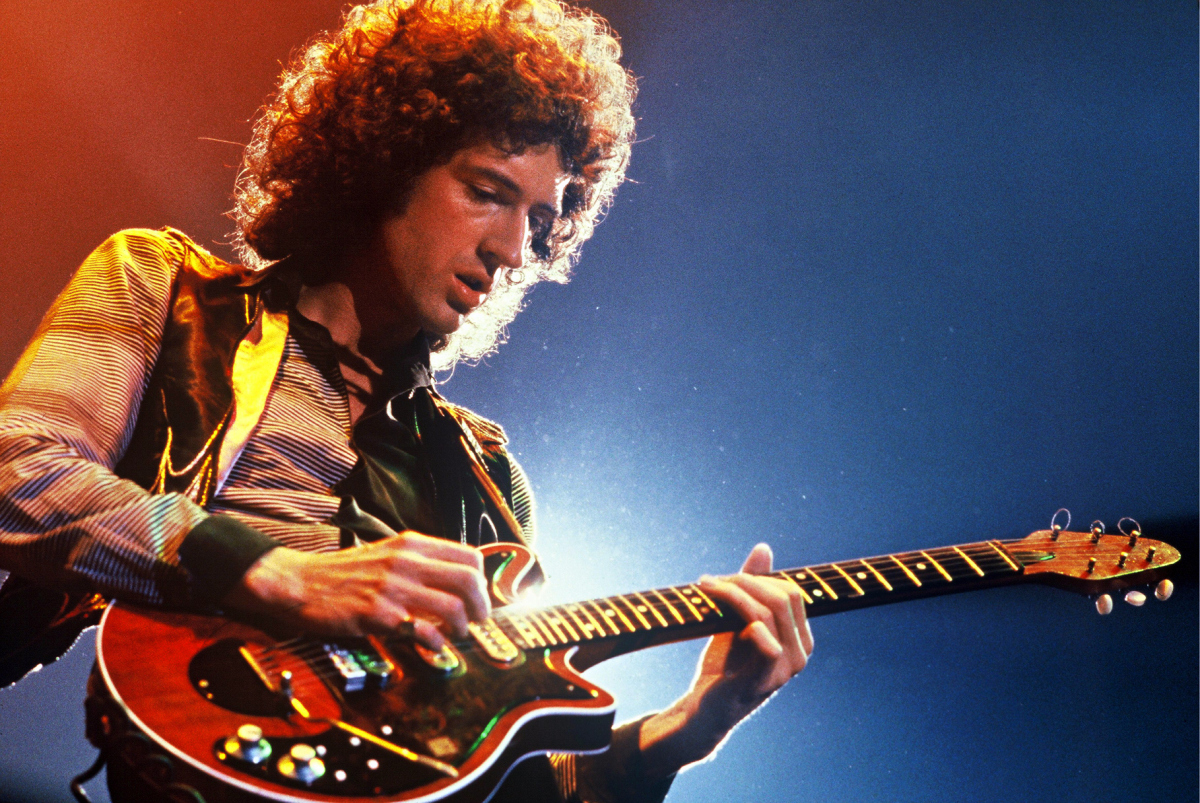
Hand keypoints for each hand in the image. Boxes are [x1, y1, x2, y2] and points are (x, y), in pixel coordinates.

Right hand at [224, 531, 489, 649]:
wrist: (298, 582)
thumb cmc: (342, 573)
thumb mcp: (385, 553)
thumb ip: (417, 562)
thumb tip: (452, 579)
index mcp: (412, 544)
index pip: (469, 556)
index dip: (482, 581)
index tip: (479, 597)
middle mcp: (407, 561)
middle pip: (469, 580)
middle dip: (482, 606)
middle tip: (478, 621)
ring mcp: (394, 588)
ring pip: (453, 606)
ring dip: (463, 627)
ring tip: (456, 636)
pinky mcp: (379, 614)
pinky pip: (424, 631)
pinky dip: (436, 644)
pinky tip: (433, 648)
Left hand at [640, 543, 812, 774]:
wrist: (705, 708)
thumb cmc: (725, 663)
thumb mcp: (739, 619)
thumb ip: (754, 586)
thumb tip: (764, 548)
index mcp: (800, 638)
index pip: (791, 592)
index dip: (758, 578)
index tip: (725, 578)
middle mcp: (801, 654)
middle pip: (782, 597)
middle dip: (745, 581)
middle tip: (711, 582)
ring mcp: (785, 669)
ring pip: (768, 612)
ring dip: (732, 593)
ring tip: (705, 588)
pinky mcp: (764, 681)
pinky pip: (765, 641)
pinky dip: (742, 620)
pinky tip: (718, 616)